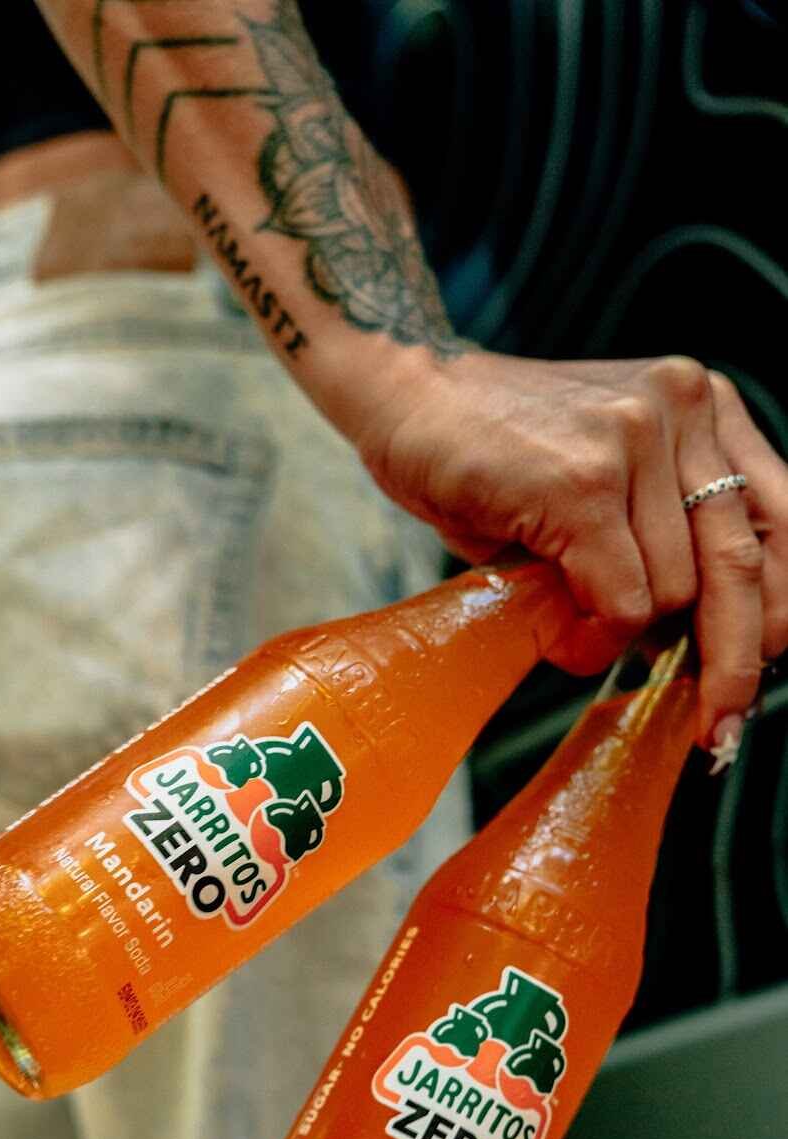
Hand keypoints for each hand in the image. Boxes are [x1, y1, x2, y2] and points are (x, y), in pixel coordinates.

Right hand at [357, 349, 787, 744]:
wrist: (406, 395)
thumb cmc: (493, 452)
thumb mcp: (599, 483)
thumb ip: (654, 540)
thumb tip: (689, 642)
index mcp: (703, 406)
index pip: (778, 521)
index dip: (777, 609)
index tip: (763, 670)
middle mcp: (685, 409)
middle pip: (741, 565)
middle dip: (734, 660)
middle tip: (720, 724)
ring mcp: (635, 440)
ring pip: (671, 595)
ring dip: (617, 638)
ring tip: (563, 624)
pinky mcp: (582, 481)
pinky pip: (619, 604)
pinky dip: (588, 639)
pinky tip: (554, 630)